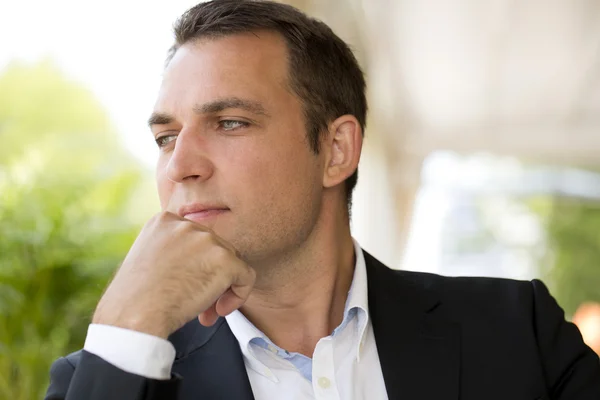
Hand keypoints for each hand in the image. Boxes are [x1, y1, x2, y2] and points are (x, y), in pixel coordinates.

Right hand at [92, 211, 255, 338]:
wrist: (132, 316)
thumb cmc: (135, 299)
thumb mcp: (149, 260)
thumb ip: (176, 252)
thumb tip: (205, 263)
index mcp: (165, 220)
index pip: (196, 240)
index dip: (196, 266)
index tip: (183, 287)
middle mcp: (187, 224)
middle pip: (215, 249)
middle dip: (210, 277)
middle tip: (198, 305)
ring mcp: (207, 240)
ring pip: (231, 262)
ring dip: (221, 288)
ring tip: (205, 311)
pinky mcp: (224, 259)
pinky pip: (246, 276)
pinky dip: (239, 295)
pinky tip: (219, 311)